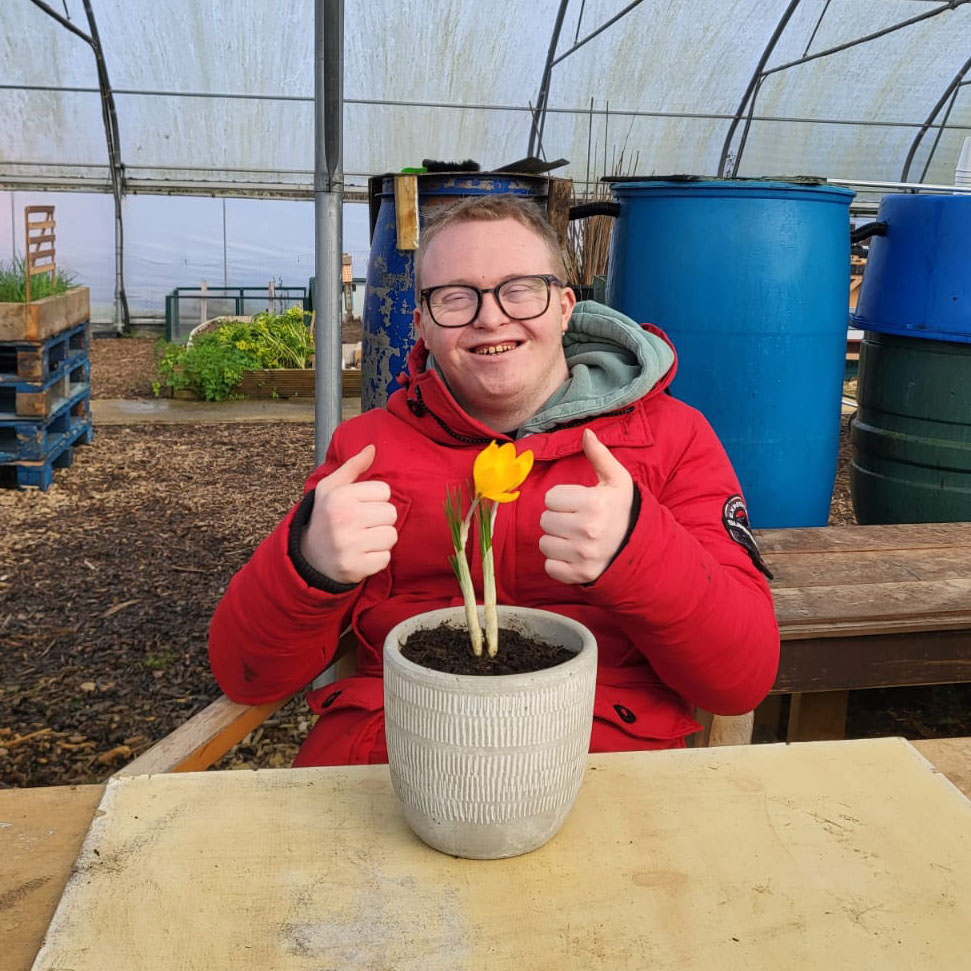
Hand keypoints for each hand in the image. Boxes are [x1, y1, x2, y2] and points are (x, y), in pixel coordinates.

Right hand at [300, 445, 397, 583]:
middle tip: (363, 524)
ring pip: (391, 536)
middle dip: (380, 519)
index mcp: (339, 497)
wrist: (309, 558)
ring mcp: (349, 545)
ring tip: (363, 539)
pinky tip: (362, 554)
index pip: (384, 491)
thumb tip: (372, 448)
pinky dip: (377, 558)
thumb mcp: (331, 488)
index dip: (375, 499)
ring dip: (381, 539)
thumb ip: (352, 467)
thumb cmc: (325, 518)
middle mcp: (343, 520)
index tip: (360, 506)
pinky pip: (386, 558)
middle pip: (391, 513)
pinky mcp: (356, 567)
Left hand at [539, 429, 633, 583]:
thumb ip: (599, 455)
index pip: (550, 498)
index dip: (562, 499)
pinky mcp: (579, 576)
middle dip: (558, 519)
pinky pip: (550, 567)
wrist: (641, 548)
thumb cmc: (624, 510)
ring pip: (544, 544)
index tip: (578, 504)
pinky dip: (558, 562)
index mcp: (594, 504)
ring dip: (556, 540)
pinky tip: (574, 555)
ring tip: (575, 538)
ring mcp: (583, 556)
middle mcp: (588, 531)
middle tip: (576, 521)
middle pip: (544, 520)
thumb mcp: (617, 481)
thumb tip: (586, 432)